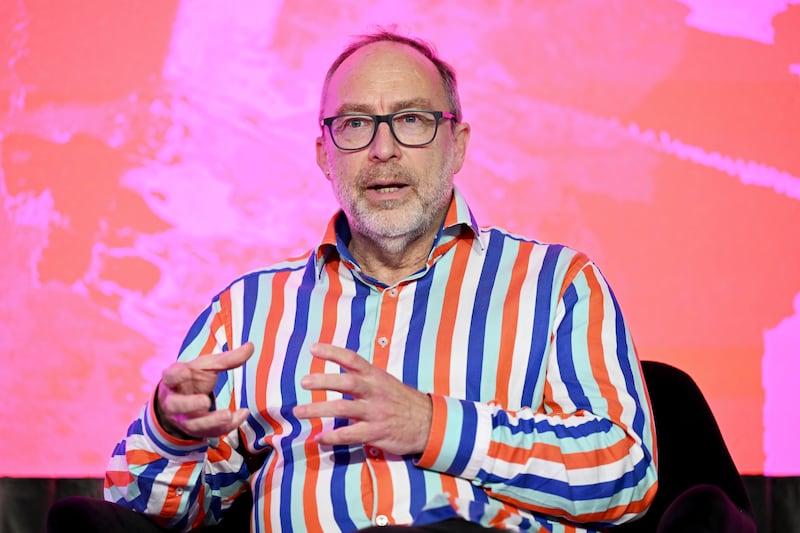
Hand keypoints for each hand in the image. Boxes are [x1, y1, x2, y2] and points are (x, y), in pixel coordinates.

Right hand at [155, 343, 253, 439]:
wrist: (183, 403)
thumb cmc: (194, 379)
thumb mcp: (207, 366)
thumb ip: (227, 359)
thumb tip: (251, 346)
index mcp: (173, 379)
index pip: (171, 376)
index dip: (177, 374)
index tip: (186, 369)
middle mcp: (174, 401)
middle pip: (176, 405)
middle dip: (190, 405)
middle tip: (205, 401)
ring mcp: (184, 419)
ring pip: (193, 424)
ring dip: (211, 421)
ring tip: (228, 415)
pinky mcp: (197, 431)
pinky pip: (210, 432)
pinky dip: (226, 426)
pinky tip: (241, 415)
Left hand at [293, 343, 431, 455]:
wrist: (429, 423)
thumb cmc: (402, 401)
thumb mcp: (385, 383)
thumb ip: (364, 379)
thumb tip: (337, 376)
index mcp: (376, 377)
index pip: (353, 360)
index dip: (333, 352)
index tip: (313, 349)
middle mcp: (375, 392)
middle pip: (347, 382)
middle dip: (324, 381)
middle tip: (304, 382)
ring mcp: (376, 412)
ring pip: (344, 409)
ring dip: (319, 410)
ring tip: (299, 412)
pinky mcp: (377, 432)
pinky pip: (351, 434)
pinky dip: (333, 437)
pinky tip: (320, 439)